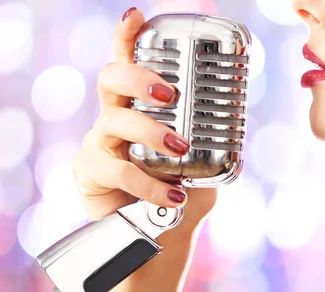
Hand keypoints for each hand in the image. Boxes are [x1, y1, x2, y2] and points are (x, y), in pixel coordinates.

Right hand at [73, 7, 217, 229]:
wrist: (155, 236)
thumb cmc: (174, 194)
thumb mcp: (200, 167)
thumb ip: (213, 146)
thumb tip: (235, 126)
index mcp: (138, 109)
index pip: (127, 65)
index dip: (127, 38)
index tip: (135, 16)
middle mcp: (114, 119)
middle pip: (111, 78)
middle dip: (139, 76)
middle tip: (169, 93)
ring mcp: (98, 144)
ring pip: (115, 119)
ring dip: (150, 130)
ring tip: (179, 148)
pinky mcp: (89, 173)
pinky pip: (118, 169)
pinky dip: (149, 182)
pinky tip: (172, 194)